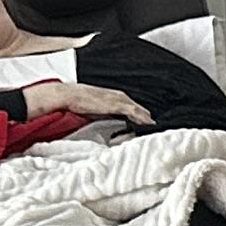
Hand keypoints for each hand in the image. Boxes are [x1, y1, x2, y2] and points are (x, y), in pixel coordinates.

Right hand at [25, 79, 153, 123]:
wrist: (68, 95)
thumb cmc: (80, 103)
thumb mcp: (97, 110)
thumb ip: (107, 116)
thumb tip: (114, 127)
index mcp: (116, 97)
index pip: (135, 108)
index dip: (142, 117)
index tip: (149, 126)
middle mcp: (120, 96)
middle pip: (140, 109)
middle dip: (147, 118)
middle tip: (156, 129)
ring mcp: (118, 99)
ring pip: (139, 110)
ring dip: (147, 119)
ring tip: (154, 128)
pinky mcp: (115, 103)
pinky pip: (133, 111)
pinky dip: (141, 117)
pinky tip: (148, 123)